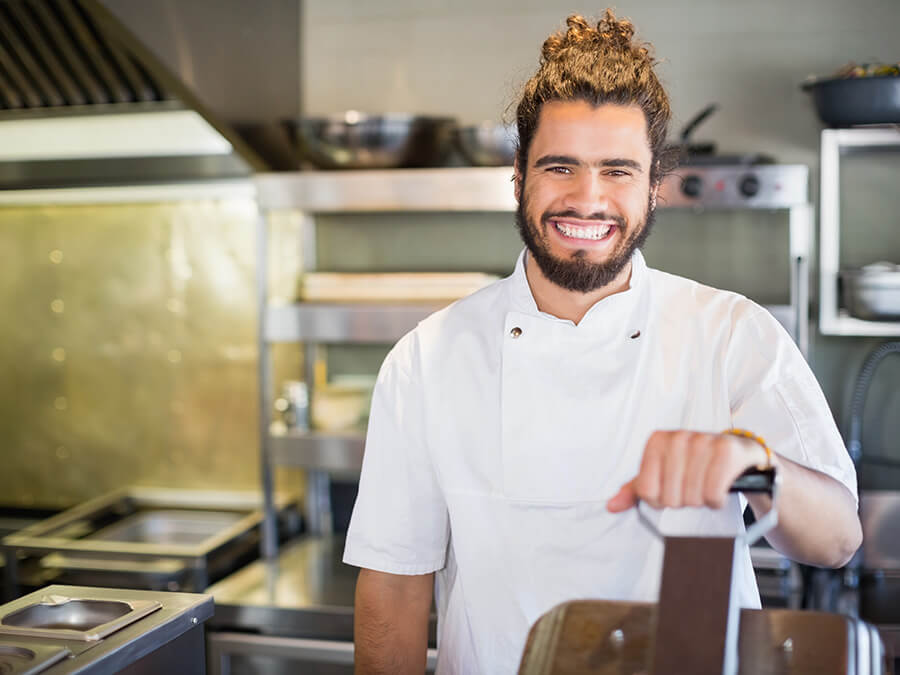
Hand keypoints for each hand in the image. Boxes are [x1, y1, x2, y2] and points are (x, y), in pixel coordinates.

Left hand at [606, 430, 770, 512]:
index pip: (647, 492)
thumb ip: (636, 490)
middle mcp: (678, 437)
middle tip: (693, 488)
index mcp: (657, 441)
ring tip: (706, 487)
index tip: (672, 490)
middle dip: (683, 501)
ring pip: (691, 496)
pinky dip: (716, 500)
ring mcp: (703, 441)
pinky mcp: (727, 451)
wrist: (738, 455)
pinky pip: (713, 493)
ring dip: (701, 501)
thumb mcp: (662, 475)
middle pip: (669, 497)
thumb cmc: (695, 466)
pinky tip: (720, 489)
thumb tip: (611, 505)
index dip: (660, 500)